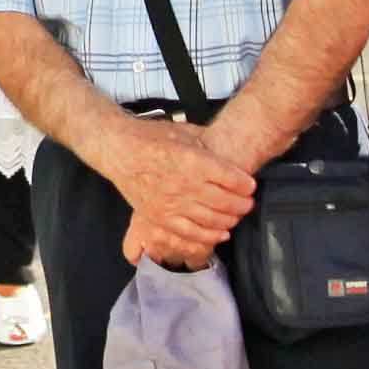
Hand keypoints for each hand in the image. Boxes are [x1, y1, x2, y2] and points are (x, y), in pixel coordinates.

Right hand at [103, 121, 254, 272]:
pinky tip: (220, 235)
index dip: (246, 184)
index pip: (232, 178)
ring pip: (212, 220)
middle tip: (248, 203)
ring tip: (237, 216)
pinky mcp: (160, 216)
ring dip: (230, 220)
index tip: (250, 185)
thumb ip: (206, 144)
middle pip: (226, 201)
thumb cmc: (150, 137)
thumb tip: (227, 150)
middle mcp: (185, 184)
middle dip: (242, 204)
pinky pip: (190, 233)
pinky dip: (209, 236)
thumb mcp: (183, 132)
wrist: (118, 149)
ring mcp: (172, 203)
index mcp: (194, 161)